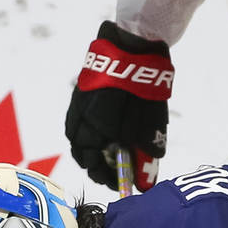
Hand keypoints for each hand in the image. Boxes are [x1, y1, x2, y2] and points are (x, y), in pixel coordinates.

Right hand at [64, 20, 172, 189]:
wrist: (133, 43)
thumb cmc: (146, 84)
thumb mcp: (152, 121)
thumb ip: (146, 149)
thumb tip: (146, 178)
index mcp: (99, 129)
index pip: (95, 165)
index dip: (107, 178)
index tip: (119, 184)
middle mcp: (82, 119)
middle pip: (81, 153)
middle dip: (96, 166)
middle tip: (111, 172)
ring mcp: (78, 104)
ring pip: (75, 136)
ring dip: (88, 150)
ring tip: (104, 154)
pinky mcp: (79, 92)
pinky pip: (75, 120)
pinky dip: (84, 132)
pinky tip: (99, 131)